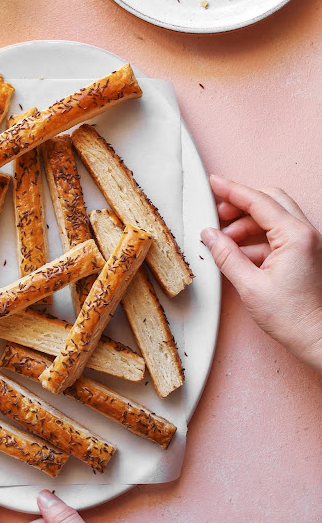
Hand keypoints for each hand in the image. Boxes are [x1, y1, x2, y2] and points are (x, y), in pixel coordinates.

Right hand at [201, 175, 321, 372]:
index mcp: (295, 236)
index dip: (232, 190)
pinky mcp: (306, 255)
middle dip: (241, 204)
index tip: (214, 183)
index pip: (259, 201)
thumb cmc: (294, 318)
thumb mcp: (250, 286)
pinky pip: (279, 235)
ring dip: (248, 224)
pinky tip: (241, 255)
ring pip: (274, 217)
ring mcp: (308, 244)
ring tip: (226, 242)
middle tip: (218, 214)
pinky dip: (258, 239)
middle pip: (270, 201)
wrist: (319, 338)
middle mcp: (306, 234)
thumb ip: (226, 256)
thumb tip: (210, 236)